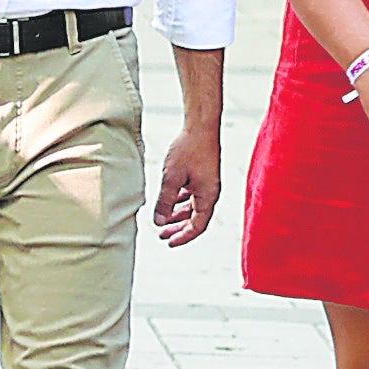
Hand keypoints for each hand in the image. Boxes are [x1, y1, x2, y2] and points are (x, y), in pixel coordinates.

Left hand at [153, 128, 221, 244]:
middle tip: (161, 235)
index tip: (168, 243)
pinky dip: (179, 202)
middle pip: (195, 219)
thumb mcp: (171, 178)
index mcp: (208, 196)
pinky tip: (168, 203)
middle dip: (178, 228)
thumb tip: (159, 222)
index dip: (183, 236)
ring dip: (177, 215)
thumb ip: (165, 202)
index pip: (197, 226)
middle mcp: (210, 193)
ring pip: (192, 207)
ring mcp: (206, 184)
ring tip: (162, 221)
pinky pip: (191, 195)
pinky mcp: (201, 175)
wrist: (200, 126)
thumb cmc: (188, 149)